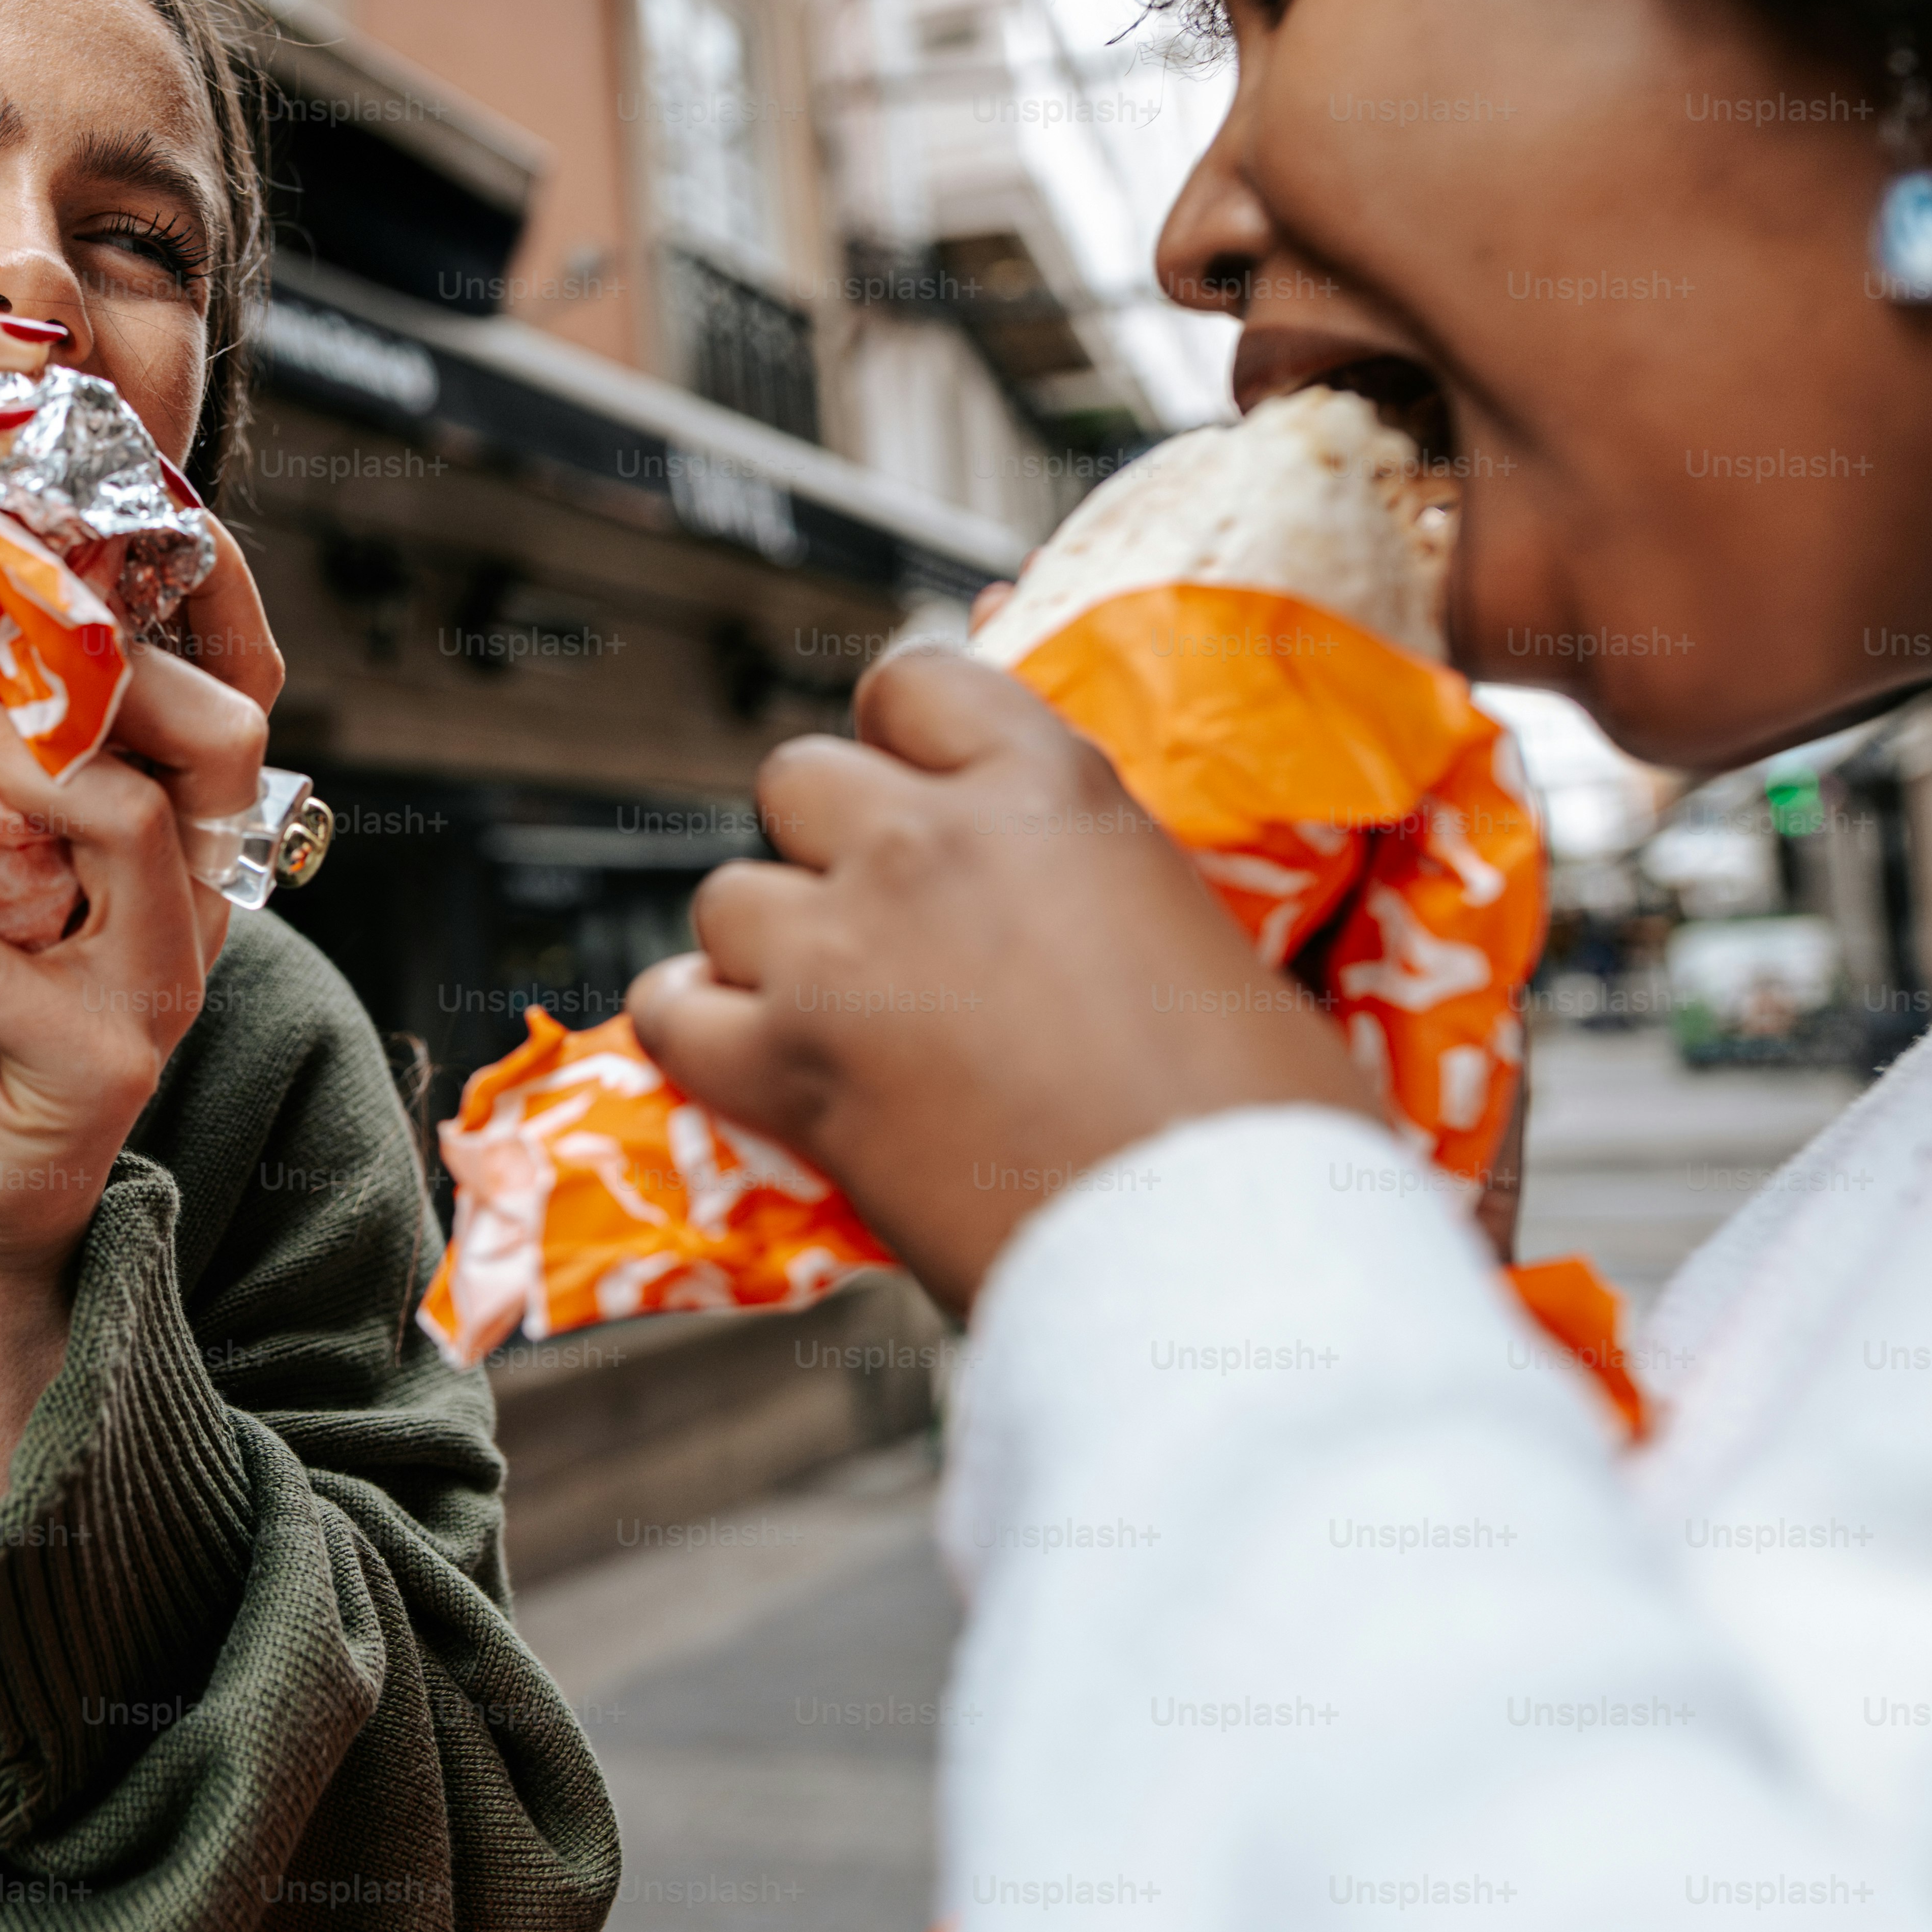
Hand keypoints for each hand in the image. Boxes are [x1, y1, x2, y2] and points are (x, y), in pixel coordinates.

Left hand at [0, 561, 276, 1525]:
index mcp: (179, 851)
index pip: (228, 698)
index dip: (203, 599)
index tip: (106, 507)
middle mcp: (196, 908)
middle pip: (215, 736)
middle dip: (94, 656)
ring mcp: (158, 990)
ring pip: (124, 821)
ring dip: (0, 749)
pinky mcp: (95, 1065)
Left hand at [627, 651, 1380, 1318]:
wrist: (1213, 1250)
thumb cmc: (1259, 1118)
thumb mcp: (1205, 939)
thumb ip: (1102, 892)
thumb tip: (1079, 917)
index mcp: (1051, 789)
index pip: (917, 681)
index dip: (901, 734)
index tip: (909, 779)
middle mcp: (924, 844)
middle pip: (797, 777)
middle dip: (825, 837)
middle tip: (875, 912)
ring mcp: (841, 951)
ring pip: (727, 895)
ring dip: (764, 942)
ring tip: (823, 1001)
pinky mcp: (786, 1067)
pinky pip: (673, 1012)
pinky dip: (694, 1031)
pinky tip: (736, 1052)